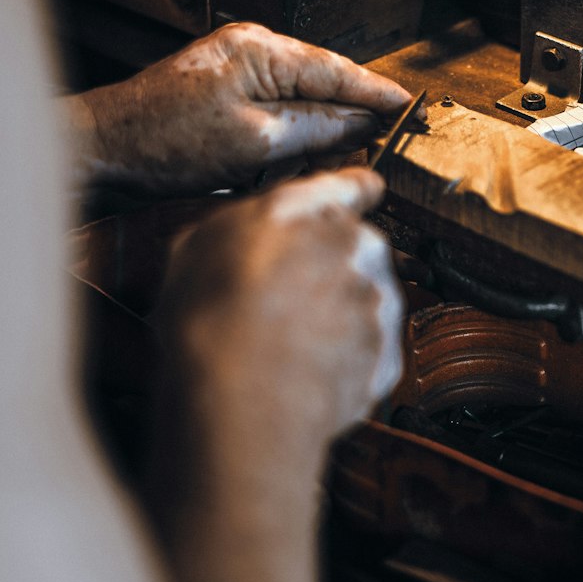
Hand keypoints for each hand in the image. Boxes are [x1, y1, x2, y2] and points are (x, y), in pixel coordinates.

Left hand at [71, 22, 410, 193]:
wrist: (103, 149)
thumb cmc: (164, 143)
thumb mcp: (254, 143)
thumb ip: (314, 129)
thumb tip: (361, 123)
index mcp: (261, 50)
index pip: (337, 71)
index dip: (376, 93)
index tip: (409, 107)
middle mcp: (250, 48)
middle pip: (320, 81)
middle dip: (353, 111)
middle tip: (390, 137)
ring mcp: (233, 67)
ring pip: (297, 97)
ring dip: (319, 126)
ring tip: (351, 152)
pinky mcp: (220, 90)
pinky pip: (272, 107)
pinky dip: (290, 130)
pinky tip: (298, 155)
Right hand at [154, 169, 403, 499]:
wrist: (242, 396)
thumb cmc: (208, 319)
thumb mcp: (196, 247)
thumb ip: (240, 226)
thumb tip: (244, 233)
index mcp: (308, 208)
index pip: (352, 185)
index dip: (355, 192)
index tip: (363, 197)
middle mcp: (354, 245)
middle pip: (357, 247)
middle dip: (332, 267)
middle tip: (286, 300)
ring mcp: (377, 300)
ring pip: (365, 299)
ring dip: (339, 315)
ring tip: (288, 345)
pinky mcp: (387, 352)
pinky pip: (370, 350)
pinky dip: (347, 360)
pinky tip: (306, 372)